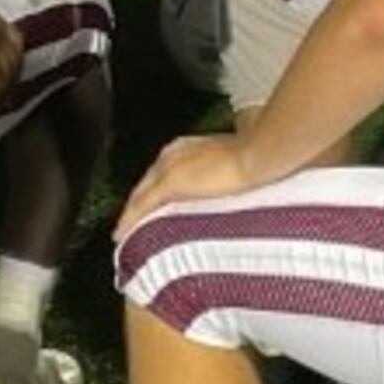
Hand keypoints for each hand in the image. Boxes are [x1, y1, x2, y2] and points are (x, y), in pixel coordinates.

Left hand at [123, 131, 259, 231]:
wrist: (261, 154)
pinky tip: (122, 235)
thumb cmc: (259, 156)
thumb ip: (226, 174)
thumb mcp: (238, 163)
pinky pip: (142, 206)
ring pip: (140, 196)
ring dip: (132, 215)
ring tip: (126, 234)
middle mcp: (174, 154)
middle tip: (131, 226)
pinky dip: (130, 221)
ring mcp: (170, 168)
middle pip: (146, 184)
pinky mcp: (170, 183)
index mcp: (188, 148)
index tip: (149, 209)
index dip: (152, 192)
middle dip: (138, 204)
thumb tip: (230, 187)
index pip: (161, 173)